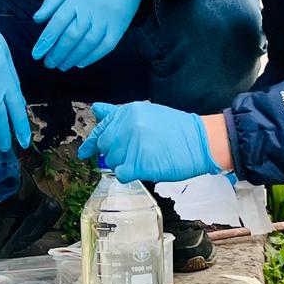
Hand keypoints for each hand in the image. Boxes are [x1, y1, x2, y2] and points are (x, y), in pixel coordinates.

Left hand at [31, 0, 144, 70]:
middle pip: (72, 36)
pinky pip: (106, 47)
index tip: (36, 54)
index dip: (46, 40)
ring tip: (61, 66)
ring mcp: (107, 20)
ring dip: (72, 58)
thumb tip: (37, 19)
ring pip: (88, 44)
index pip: (58, 22)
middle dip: (58, 53)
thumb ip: (53, 0)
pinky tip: (80, 63)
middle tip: (48, 63)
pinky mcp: (119, 28)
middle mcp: (92, 10)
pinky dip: (92, 57)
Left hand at [78, 101, 220, 182]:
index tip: (83, 152)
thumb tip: (96, 109)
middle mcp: (127, 126)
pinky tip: (142, 168)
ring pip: (112, 162)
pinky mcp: (139, 163)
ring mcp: (132, 145)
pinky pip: (122, 174)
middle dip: (115, 153)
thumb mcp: (146, 113)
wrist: (200, 140)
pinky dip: (129, 174)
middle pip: (105, 147)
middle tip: (132, 154)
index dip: (91, 142)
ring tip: (144, 158)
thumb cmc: (176, 129)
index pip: (101, 128)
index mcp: (128, 112)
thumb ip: (119, 114)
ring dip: (125, 164)